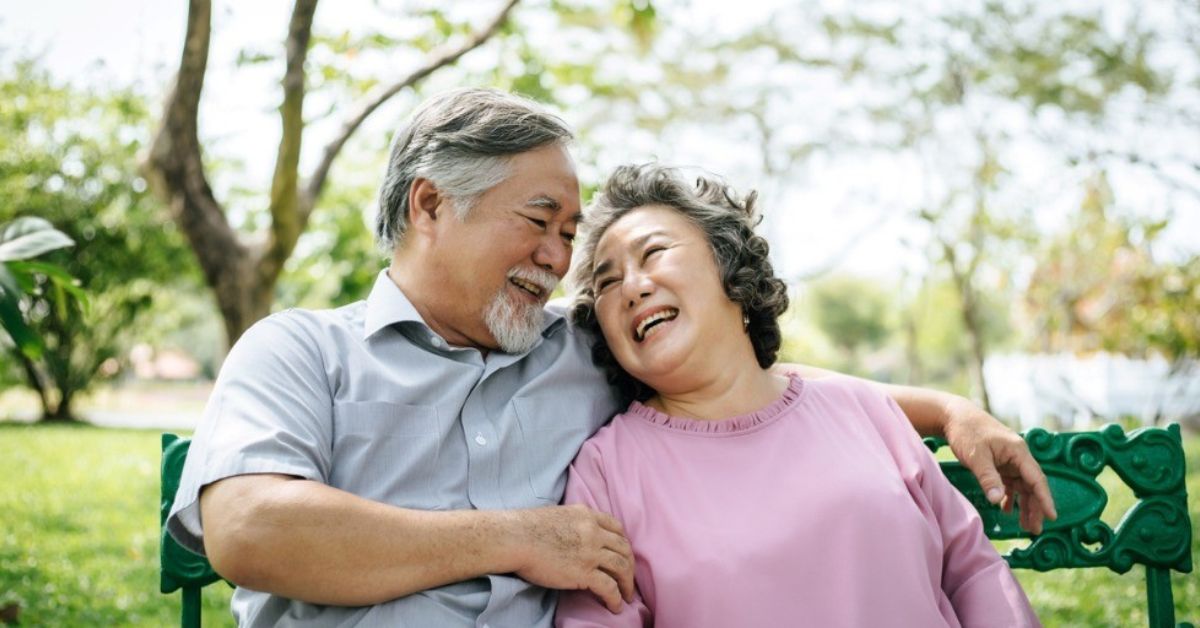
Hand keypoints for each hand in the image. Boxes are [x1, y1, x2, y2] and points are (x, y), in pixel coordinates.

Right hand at [508, 505, 634, 612]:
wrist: (514, 538)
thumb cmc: (525, 528)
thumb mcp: (558, 515)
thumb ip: (573, 523)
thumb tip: (573, 535)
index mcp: (586, 515)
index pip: (616, 527)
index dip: (623, 543)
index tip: (623, 555)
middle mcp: (593, 531)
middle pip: (623, 548)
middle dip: (629, 565)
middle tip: (629, 579)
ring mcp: (590, 551)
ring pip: (621, 567)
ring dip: (627, 584)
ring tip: (628, 596)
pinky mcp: (583, 572)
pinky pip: (609, 587)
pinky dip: (616, 598)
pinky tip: (616, 606)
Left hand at [942, 398, 1057, 533]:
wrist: (954, 415)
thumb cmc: (966, 431)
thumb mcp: (976, 456)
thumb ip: (988, 478)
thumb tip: (998, 501)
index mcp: (1018, 451)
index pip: (1036, 479)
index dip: (1045, 499)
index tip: (1052, 516)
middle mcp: (1018, 456)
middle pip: (1032, 485)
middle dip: (1035, 507)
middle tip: (1034, 530)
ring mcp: (1009, 459)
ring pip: (1022, 486)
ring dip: (1023, 504)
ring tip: (1024, 525)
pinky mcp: (999, 462)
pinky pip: (1010, 482)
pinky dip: (1009, 496)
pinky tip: (1006, 509)